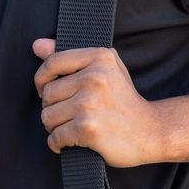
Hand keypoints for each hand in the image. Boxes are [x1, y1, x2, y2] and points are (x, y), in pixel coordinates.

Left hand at [31, 37, 169, 168]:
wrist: (150, 131)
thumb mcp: (106, 68)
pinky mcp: (88, 128)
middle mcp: (94, 78)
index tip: (44, 89)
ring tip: (71, 127)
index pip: (52, 63)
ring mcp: (90, 103)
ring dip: (55, 127)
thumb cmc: (123, 100)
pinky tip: (71, 142)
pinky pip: (55, 137)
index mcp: (99, 58)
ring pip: (48, 117)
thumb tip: (37, 45)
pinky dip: (58, 143)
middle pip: (47, 94)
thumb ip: (71, 56)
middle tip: (68, 114)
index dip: (42, 78)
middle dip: (52, 107)